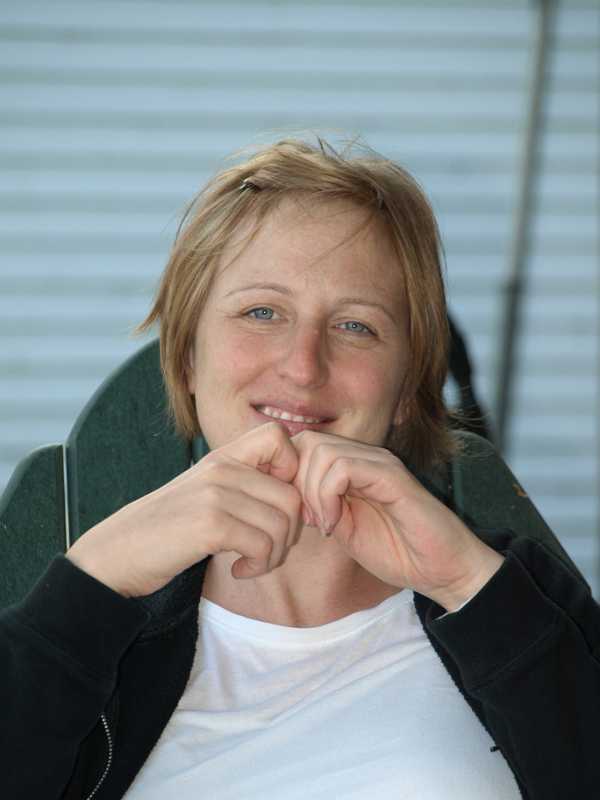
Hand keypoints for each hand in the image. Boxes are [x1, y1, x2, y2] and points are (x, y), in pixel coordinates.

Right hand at [67, 423, 301, 596]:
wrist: (116, 554)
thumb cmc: (165, 531)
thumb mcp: (205, 494)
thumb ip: (242, 486)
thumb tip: (295, 497)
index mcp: (222, 457)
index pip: (280, 436)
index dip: (293, 471)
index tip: (277, 507)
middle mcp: (221, 468)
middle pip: (291, 495)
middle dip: (289, 533)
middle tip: (267, 552)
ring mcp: (215, 494)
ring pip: (281, 524)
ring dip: (274, 555)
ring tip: (252, 563)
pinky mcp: (209, 524)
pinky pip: (262, 545)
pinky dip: (258, 565)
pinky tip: (238, 570)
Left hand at [292, 431, 503, 610]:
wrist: (441, 569)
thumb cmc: (397, 551)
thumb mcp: (343, 528)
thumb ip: (319, 506)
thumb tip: (289, 495)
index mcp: (353, 466)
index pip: (303, 446)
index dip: (289, 477)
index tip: (298, 514)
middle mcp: (366, 457)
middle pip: (308, 442)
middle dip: (296, 482)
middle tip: (308, 519)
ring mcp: (380, 463)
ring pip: (322, 452)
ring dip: (312, 492)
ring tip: (323, 523)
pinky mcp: (392, 476)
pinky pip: (344, 468)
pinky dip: (327, 496)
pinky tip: (334, 524)